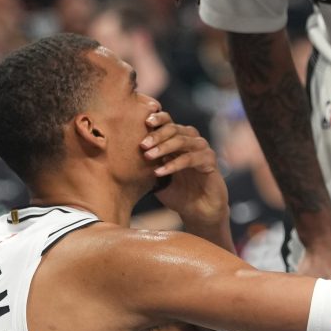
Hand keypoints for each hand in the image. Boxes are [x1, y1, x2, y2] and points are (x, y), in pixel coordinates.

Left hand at [145, 111, 227, 225]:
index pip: (168, 121)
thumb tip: (120, 155)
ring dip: (163, 147)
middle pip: (174, 128)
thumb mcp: (156, 177)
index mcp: (178, 139)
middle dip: (156, 135)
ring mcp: (202, 149)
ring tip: (148, 157)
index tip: (142, 123)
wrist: (198, 211)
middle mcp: (191, 140)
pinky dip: (174, 164)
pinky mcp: (210, 161)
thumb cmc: (177, 192)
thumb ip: (147, 165)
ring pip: (182, 140)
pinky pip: (190, 159)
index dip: (156, 118)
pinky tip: (159, 172)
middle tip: (142, 145)